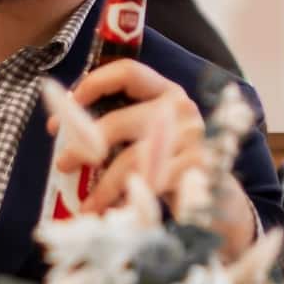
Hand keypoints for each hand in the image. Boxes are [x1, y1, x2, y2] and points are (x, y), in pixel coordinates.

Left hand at [55, 60, 257, 256]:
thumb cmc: (173, 163)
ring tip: (86, 205)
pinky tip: (111, 212)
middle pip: (118, 120)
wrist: (220, 199)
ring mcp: (192, 137)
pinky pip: (148, 183)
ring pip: (130, 158)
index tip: (68, 107)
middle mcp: (181, 107)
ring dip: (102, 185)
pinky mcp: (197, 168)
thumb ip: (118, 126)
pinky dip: (123, 200)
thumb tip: (64, 131)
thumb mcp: (148, 136)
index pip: (127, 72)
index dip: (92, 85)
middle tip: (63, 163)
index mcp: (166, 90)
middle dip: (83, 144)